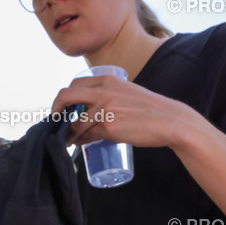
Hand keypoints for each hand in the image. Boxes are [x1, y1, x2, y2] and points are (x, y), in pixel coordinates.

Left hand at [51, 74, 185, 149]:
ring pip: (75, 122)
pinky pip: (86, 135)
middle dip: (56, 111)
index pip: (75, 84)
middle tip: (55, 122)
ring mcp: (105, 108)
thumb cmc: (151, 110)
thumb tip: (91, 113)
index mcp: (108, 80)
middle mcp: (104, 91)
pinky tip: (79, 145)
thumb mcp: (127, 94)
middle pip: (66, 96)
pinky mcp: (109, 126)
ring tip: (68, 140)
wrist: (170, 120)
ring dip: (68, 133)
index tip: (63, 108)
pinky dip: (80, 141)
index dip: (65, 98)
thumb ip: (110, 97)